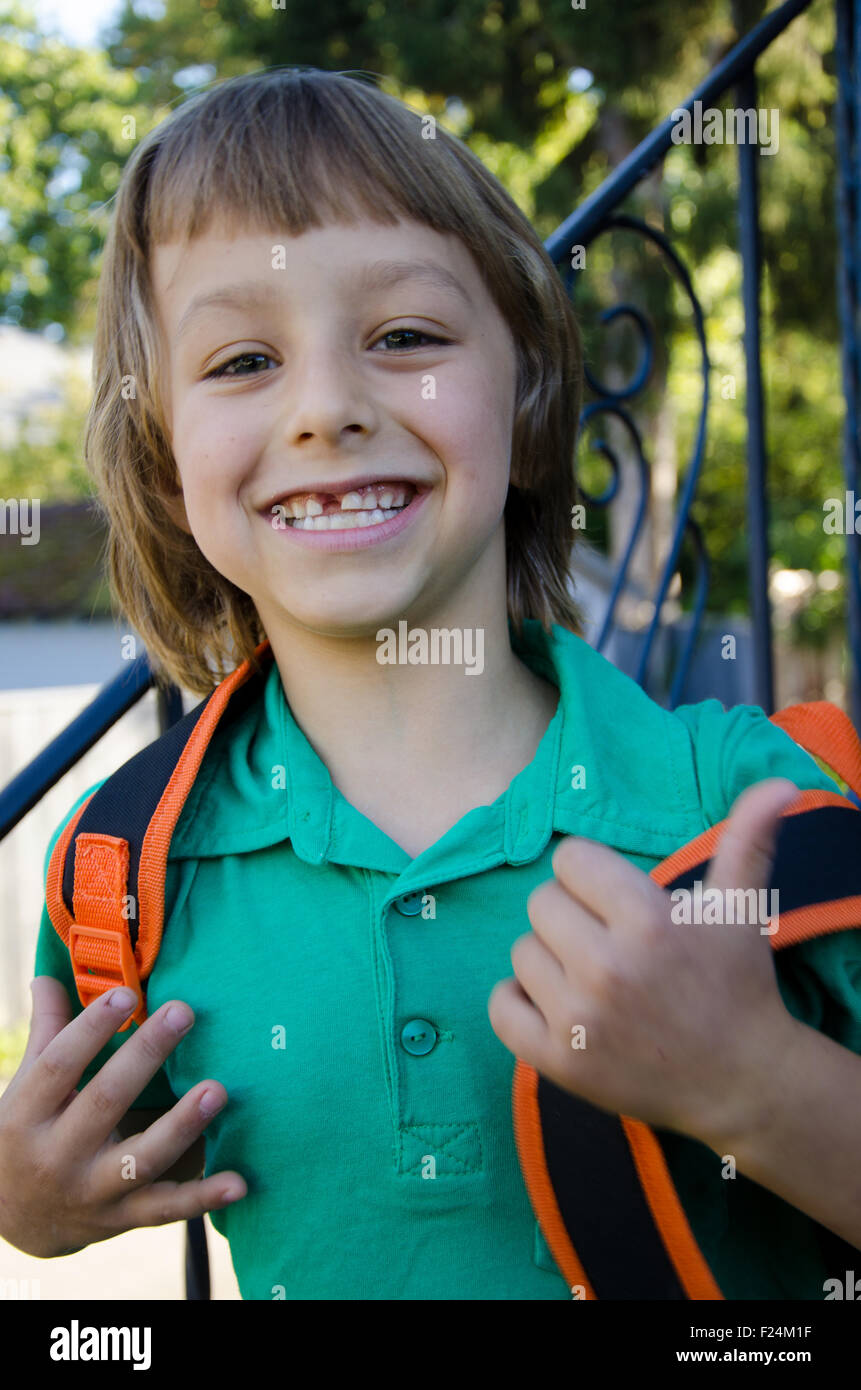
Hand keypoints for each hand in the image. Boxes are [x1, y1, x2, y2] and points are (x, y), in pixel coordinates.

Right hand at [0, 977, 246, 1257]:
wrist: (14, 1221)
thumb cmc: (25, 1135)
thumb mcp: (23, 1090)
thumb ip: (46, 1035)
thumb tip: (47, 976)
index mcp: (27, 1117)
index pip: (58, 1066)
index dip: (90, 1030)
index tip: (126, 994)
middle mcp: (57, 1157)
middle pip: (104, 1103)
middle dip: (145, 1056)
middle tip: (183, 1012)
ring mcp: (92, 1192)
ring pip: (141, 1159)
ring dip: (182, 1125)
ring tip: (217, 1089)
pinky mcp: (123, 1218)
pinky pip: (167, 1209)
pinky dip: (203, 1198)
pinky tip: (239, 1181)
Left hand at [488, 778, 801, 1146]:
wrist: (741, 1082)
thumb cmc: (735, 984)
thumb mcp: (740, 909)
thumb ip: (748, 839)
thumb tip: (780, 783)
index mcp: (647, 922)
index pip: (570, 859)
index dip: (592, 875)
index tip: (616, 900)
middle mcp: (608, 969)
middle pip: (541, 903)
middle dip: (571, 915)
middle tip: (606, 940)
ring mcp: (579, 1020)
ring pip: (521, 952)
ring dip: (550, 960)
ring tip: (592, 977)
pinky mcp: (558, 1061)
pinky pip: (500, 1007)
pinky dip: (519, 1003)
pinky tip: (557, 1004)